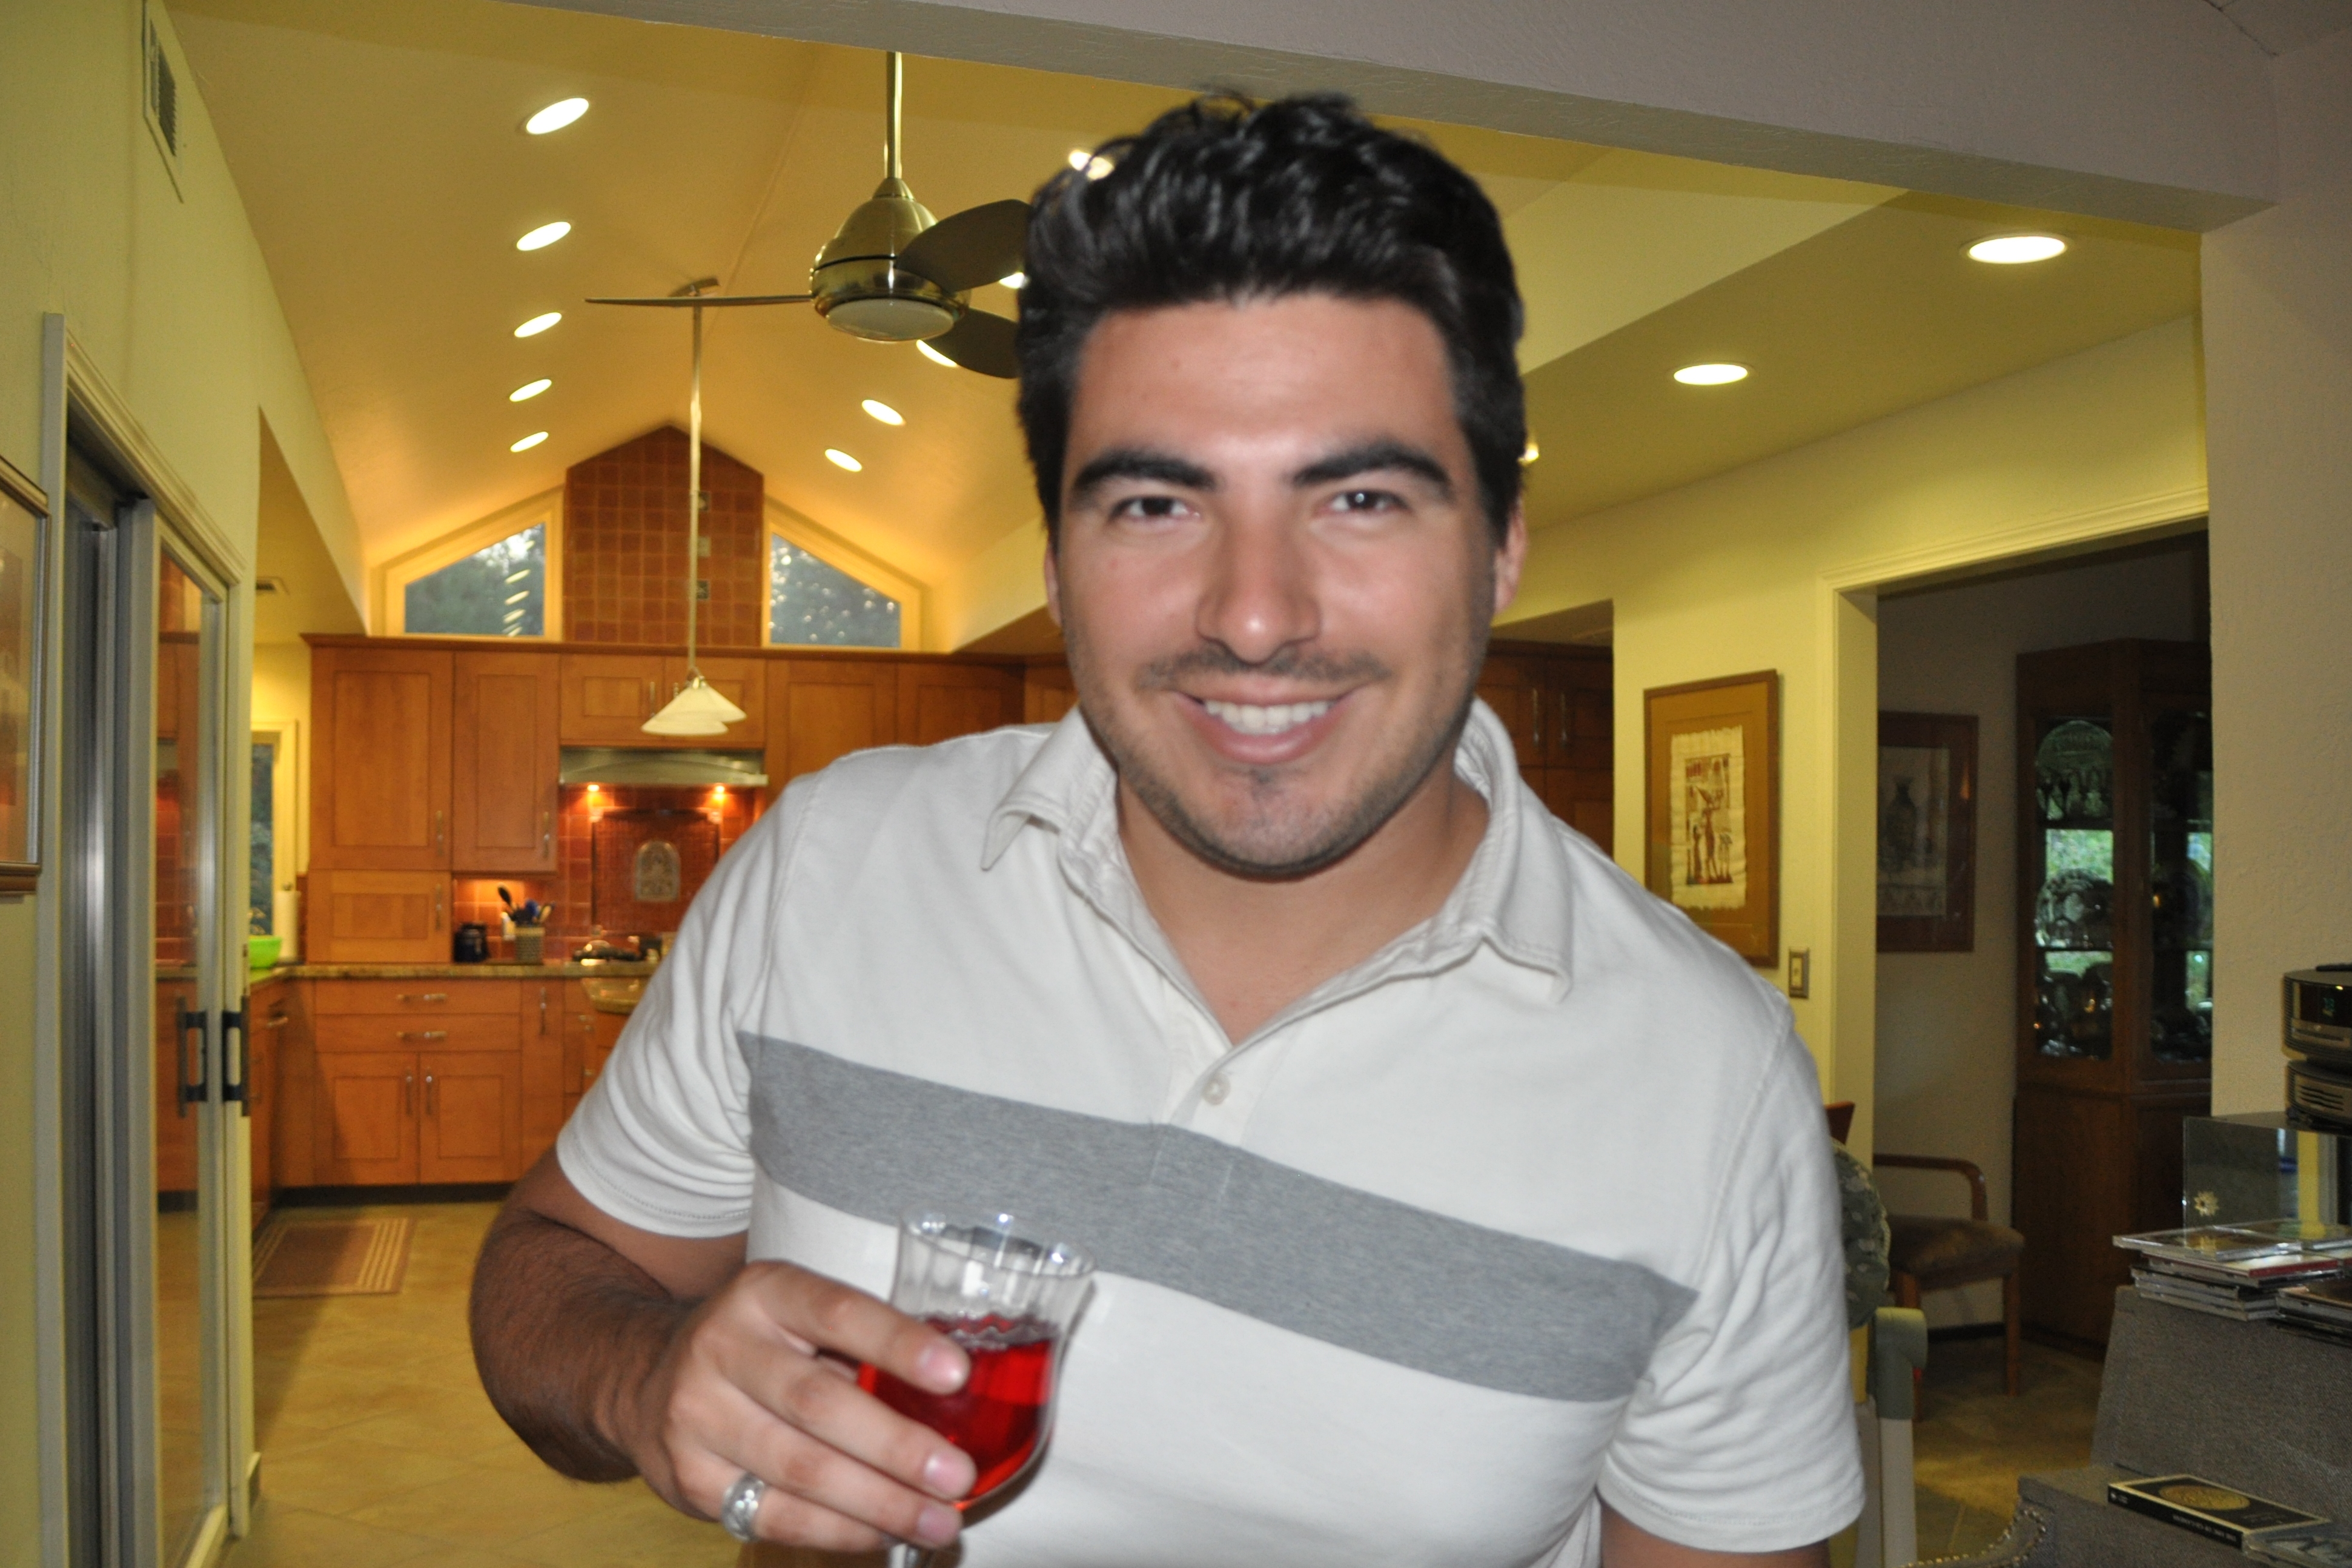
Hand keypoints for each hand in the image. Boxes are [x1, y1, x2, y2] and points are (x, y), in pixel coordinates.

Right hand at [622, 1260, 980, 1553]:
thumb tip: (959, 1397)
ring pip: (800, 1470)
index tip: (957, 1374)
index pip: (838, 1313)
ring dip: (879, 1503)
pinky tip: (885, 1534)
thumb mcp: (797, 1313)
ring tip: (938, 1521)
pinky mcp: (691, 1479)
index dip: (899, 1344)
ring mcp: (697, 1417)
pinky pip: (776, 1515)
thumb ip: (861, 1342)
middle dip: (897, 1447)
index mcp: (764, 1293)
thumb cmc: (759, 1345)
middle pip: (818, 1404)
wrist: (645, 1377)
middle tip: (958, 1476)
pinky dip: (840, 1530)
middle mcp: (722, 1348)